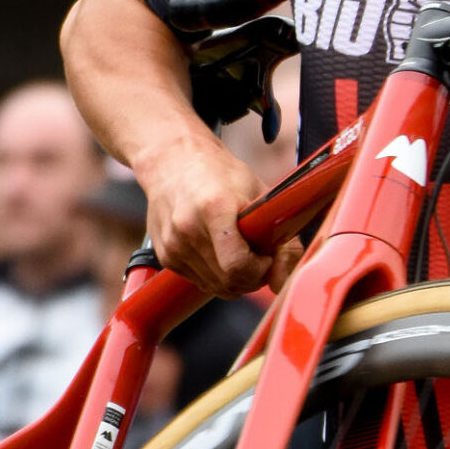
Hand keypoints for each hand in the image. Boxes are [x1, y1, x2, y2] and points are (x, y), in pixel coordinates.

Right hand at [140, 127, 300, 297]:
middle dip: (251, 277)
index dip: (260, 269)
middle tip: (257, 255)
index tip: (266, 255)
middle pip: (228, 281)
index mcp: (214, 207)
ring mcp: (172, 245)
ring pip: (215, 287)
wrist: (173, 162)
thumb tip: (284, 284)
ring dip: (234, 278)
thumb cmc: (221, 175)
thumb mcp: (261, 195)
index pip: (237, 266)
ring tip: (238, 249)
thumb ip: (283, 242)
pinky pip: (200, 282)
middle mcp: (188, 228)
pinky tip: (218, 249)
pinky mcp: (165, 256)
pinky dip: (216, 274)